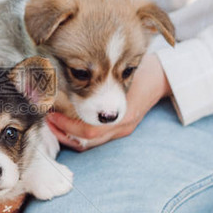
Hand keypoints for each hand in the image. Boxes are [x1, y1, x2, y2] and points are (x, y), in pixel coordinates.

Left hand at [47, 53, 170, 151]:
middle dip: (63, 133)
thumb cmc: (141, 69)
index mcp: (122, 116)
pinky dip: (79, 133)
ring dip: (69, 135)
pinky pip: (96, 138)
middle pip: (86, 142)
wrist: (164, 76)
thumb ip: (100, 76)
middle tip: (48, 119)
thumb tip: (71, 73)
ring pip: (90, 143)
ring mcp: (122, 130)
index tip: (51, 113)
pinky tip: (68, 122)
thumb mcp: (121, 71)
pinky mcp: (120, 129)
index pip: (89, 131)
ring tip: (54, 122)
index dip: (67, 125)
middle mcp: (121, 127)